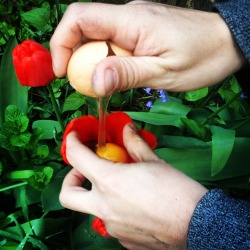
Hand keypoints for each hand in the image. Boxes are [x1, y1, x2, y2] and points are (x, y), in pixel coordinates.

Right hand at [50, 1, 244, 96]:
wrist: (227, 42)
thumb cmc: (202, 56)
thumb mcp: (163, 72)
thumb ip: (128, 74)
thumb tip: (94, 82)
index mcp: (131, 21)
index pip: (80, 18)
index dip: (62, 43)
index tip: (62, 73)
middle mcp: (127, 16)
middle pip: (84, 30)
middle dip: (76, 59)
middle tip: (86, 86)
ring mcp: (133, 23)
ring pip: (97, 39)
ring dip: (92, 63)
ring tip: (105, 84)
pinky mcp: (139, 32)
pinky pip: (112, 43)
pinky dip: (106, 61)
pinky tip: (117, 75)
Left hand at [59, 123, 207, 249]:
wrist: (197, 224)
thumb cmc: (175, 189)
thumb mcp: (153, 161)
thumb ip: (134, 143)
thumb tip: (128, 129)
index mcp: (109, 182)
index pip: (77, 158)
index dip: (71, 143)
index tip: (74, 138)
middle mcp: (104, 207)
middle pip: (68, 195)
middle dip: (71, 179)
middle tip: (86, 170)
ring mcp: (112, 226)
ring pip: (94, 208)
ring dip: (101, 194)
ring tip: (123, 187)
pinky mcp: (123, 239)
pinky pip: (113, 221)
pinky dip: (117, 210)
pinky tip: (136, 205)